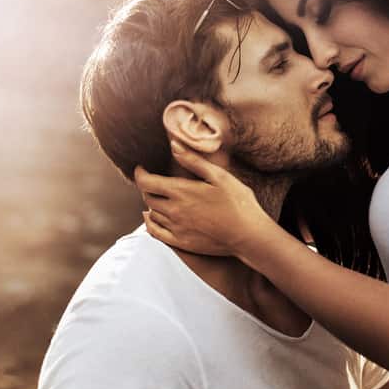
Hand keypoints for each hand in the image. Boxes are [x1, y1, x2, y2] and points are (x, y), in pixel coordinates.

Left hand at [133, 141, 271, 256]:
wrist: (248, 235)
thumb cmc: (238, 202)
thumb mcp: (219, 176)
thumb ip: (194, 161)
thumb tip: (173, 145)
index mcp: (181, 192)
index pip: (146, 182)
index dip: (140, 173)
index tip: (141, 168)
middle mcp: (174, 211)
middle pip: (148, 197)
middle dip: (146, 187)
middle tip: (152, 181)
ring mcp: (176, 229)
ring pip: (151, 215)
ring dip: (150, 204)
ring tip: (156, 197)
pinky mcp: (182, 243)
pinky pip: (156, 233)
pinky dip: (149, 224)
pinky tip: (151, 218)